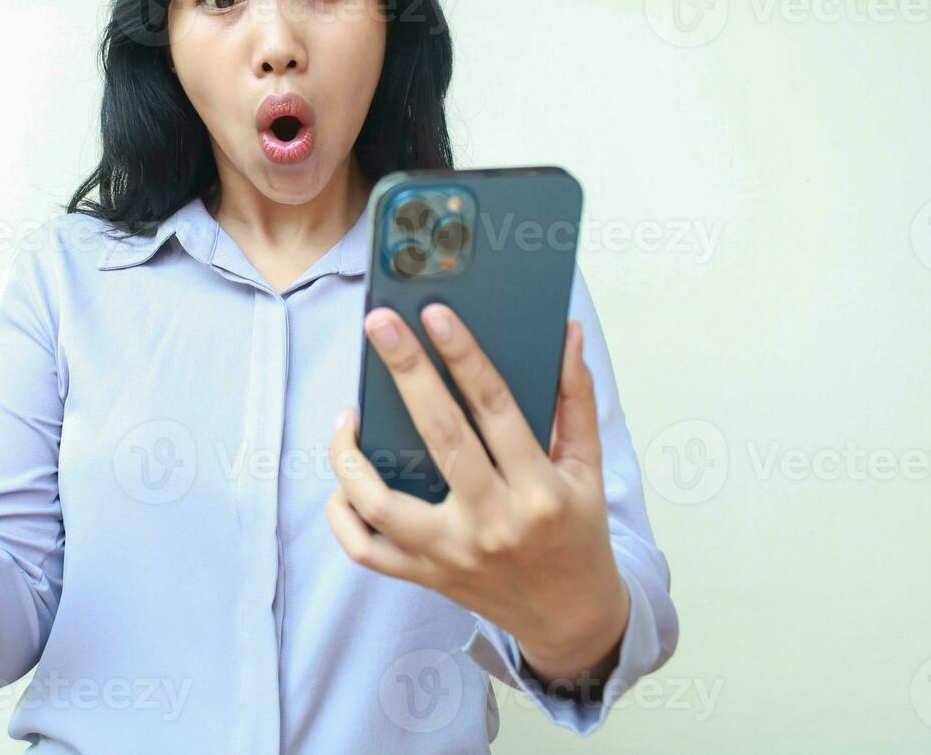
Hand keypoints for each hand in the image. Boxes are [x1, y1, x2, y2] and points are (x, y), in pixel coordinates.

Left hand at [325, 303, 630, 689]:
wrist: (570, 618)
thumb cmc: (576, 532)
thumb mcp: (588, 468)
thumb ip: (575, 399)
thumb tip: (569, 333)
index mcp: (540, 490)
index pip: (497, 409)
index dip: (465, 356)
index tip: (436, 314)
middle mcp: (493, 521)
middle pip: (440, 437)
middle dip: (406, 372)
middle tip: (379, 324)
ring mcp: (452, 553)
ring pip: (381, 503)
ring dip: (351, 455)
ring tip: (347, 416)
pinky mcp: (425, 575)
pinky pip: (365, 549)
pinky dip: (342, 513)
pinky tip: (344, 477)